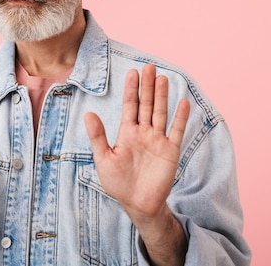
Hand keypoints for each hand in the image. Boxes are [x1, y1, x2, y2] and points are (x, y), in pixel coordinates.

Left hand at [84, 63, 189, 221]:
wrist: (138, 203)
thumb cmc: (118, 183)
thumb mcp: (104, 159)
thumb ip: (98, 136)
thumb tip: (88, 114)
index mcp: (127, 132)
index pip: (130, 106)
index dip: (132, 89)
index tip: (133, 72)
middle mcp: (144, 132)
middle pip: (147, 104)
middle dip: (148, 86)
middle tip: (150, 67)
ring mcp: (158, 140)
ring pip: (161, 113)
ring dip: (162, 97)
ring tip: (163, 78)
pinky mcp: (170, 151)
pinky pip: (177, 131)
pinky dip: (180, 118)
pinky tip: (183, 103)